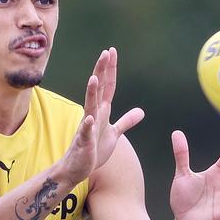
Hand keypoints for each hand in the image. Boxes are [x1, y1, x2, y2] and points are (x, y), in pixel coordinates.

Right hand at [64, 47, 143, 183]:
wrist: (78, 168)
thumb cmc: (94, 149)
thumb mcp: (114, 134)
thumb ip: (126, 121)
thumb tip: (141, 111)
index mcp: (102, 112)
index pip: (107, 86)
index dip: (110, 70)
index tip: (111, 51)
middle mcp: (93, 115)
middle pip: (98, 90)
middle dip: (101, 72)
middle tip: (105, 53)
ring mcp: (87, 128)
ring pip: (90, 107)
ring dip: (92, 93)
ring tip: (94, 78)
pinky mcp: (84, 143)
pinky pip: (86, 133)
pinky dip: (88, 126)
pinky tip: (90, 118)